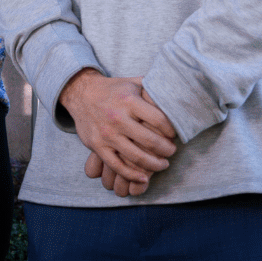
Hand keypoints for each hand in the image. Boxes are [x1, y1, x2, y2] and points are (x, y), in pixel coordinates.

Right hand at [60, 69, 176, 192]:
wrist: (80, 93)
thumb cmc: (113, 89)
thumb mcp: (133, 82)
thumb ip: (154, 87)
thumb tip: (181, 90)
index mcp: (128, 100)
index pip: (160, 121)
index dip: (172, 131)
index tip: (174, 134)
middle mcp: (117, 117)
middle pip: (151, 141)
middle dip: (167, 150)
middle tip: (171, 151)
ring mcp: (106, 133)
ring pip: (136, 157)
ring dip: (155, 165)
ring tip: (162, 164)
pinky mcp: (96, 145)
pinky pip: (116, 165)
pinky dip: (132, 175)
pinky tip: (144, 178)